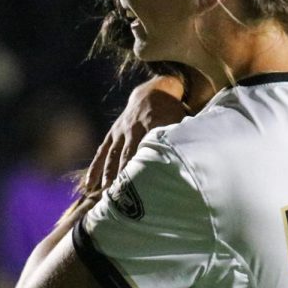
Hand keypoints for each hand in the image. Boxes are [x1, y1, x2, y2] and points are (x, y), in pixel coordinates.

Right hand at [82, 76, 186, 196]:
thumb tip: (197, 158)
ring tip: (107, 195)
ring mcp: (121, 131)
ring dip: (110, 176)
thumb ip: (185, 137)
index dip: (147, 166)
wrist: (153, 91)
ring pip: (113, 156)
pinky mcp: (113, 134)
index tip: (146, 185)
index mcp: (154, 125)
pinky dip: (95, 169)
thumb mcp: (182, 121)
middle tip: (124, 196)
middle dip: (126, 176)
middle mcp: (135, 129)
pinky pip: (102, 152)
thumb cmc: (173, 112)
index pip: (150, 149)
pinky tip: (90, 185)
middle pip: (129, 156)